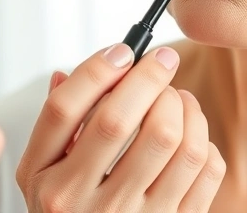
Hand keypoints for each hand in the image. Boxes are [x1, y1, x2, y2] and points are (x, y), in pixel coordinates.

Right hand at [16, 44, 225, 211]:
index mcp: (47, 182)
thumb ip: (54, 126)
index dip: (95, 70)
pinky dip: (205, 142)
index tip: (123, 51)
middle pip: (119, 119)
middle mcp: (83, 204)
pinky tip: (193, 137)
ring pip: (173, 142)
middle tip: (163, 61)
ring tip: (179, 98)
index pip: (64, 110)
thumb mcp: (41, 175)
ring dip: (184, 106)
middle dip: (148, 77)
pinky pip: (205, 172)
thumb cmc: (70, 212)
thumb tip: (67, 73)